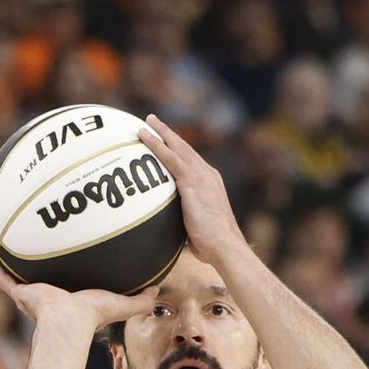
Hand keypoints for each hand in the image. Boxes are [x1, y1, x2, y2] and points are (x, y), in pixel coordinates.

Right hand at [0, 254, 155, 330]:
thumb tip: (158, 288)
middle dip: (40, 266)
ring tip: (9, 243)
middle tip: (38, 245)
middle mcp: (49, 296)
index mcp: (70, 300)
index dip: (70, 274)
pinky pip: (4, 278)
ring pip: (20, 276)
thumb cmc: (92, 316)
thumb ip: (140, 300)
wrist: (67, 322)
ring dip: (15, 262)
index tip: (71, 259)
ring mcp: (32, 295)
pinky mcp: (21, 292)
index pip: (70, 284)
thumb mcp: (121, 304)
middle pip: (42, 278)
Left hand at [137, 114, 247, 264]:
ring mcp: (201, 177)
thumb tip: (166, 231)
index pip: (191, 161)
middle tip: (153, 122)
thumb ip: (184, 221)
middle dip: (169, 134)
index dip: (179, 150)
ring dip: (161, 133)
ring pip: (177, 148)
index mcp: (210, 184)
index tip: (168, 141)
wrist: (225, 246)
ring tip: (147, 122)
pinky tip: (143, 137)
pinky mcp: (192, 182)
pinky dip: (156, 145)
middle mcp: (208, 175)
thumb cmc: (212, 245)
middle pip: (185, 148)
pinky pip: (170, 158)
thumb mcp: (197, 228)